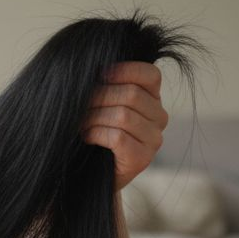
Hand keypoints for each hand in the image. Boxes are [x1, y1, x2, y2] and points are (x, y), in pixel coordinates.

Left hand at [83, 61, 168, 190]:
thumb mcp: (101, 103)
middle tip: (79, 105)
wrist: (89, 171)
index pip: (150, 75)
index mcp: (152, 98)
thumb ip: (104, 84)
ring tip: (82, 123)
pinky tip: (87, 137)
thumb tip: (90, 66)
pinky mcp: (142, 159)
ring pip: (123, 116)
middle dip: (99, 97)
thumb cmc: (93, 130)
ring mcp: (154, 140)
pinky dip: (96, 134)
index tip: (99, 74)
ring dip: (94, 118)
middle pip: (132, 94)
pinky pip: (118, 137)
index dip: (124, 70)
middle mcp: (159, 117)